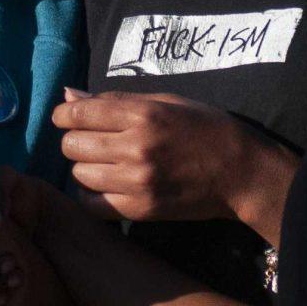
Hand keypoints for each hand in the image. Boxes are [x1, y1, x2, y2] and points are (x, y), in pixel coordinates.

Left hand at [53, 89, 295, 229]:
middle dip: (74, 140)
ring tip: (102, 163)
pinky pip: (92, 205)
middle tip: (91, 140)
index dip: (64, 114)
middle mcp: (137, 148)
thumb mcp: (166, 101)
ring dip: (83, 168)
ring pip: (79, 175)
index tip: (67, 117)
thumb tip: (69, 95)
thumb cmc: (207, 128)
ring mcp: (138, 182)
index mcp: (144, 115)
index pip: (79, 113)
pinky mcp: (141, 210)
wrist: (242, 173)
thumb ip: (115, 99)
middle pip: (72, 145)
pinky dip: (92, 195)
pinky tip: (107, 185)